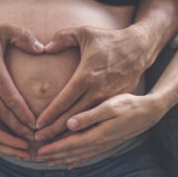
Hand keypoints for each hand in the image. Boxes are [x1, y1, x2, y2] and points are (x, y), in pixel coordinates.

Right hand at [0, 19, 44, 139]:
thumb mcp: (3, 27)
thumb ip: (24, 37)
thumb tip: (42, 49)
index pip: (12, 98)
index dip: (24, 114)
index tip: (35, 125)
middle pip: (1, 112)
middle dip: (16, 127)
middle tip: (30, 139)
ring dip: (3, 128)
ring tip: (17, 139)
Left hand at [35, 26, 149, 140]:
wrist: (140, 47)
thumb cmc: (110, 39)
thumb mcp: (84, 32)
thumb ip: (61, 38)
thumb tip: (43, 49)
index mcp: (87, 75)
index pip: (64, 100)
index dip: (49, 114)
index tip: (38, 125)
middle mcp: (98, 90)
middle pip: (72, 116)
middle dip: (54, 130)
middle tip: (38, 140)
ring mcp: (109, 98)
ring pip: (85, 122)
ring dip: (68, 134)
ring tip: (53, 144)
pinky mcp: (117, 100)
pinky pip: (98, 119)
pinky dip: (85, 130)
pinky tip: (76, 138)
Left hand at [36, 93, 164, 168]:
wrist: (148, 112)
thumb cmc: (128, 105)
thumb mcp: (109, 107)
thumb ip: (89, 116)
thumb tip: (69, 124)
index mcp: (97, 133)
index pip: (70, 143)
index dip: (54, 148)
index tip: (40, 150)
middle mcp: (99, 143)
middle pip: (72, 152)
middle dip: (54, 155)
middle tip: (38, 158)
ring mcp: (104, 144)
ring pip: (79, 155)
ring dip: (63, 158)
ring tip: (50, 161)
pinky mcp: (107, 143)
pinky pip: (89, 154)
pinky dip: (77, 160)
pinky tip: (71, 163)